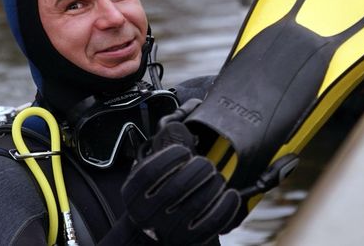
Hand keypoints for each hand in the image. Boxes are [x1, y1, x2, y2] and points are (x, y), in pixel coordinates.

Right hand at [121, 144, 240, 244]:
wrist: (147, 238)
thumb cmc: (151, 200)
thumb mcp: (146, 180)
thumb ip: (159, 157)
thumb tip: (178, 129)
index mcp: (133, 195)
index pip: (150, 173)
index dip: (170, 157)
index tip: (183, 151)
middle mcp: (148, 214)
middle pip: (178, 186)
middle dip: (198, 169)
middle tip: (205, 163)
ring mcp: (169, 230)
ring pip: (197, 203)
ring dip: (213, 184)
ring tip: (216, 177)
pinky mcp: (189, 240)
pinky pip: (212, 222)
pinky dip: (225, 205)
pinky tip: (229, 194)